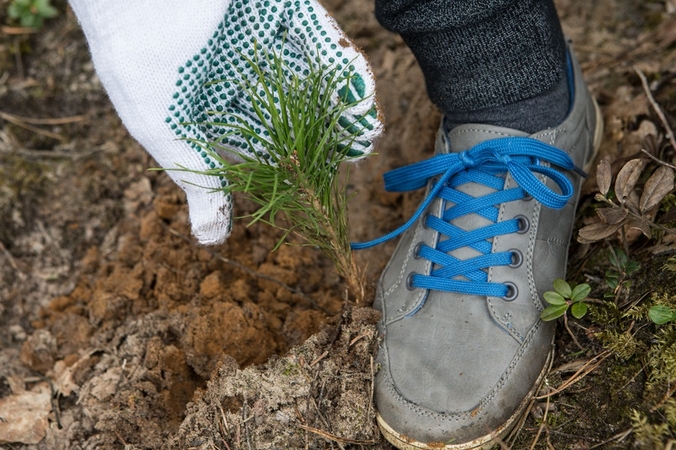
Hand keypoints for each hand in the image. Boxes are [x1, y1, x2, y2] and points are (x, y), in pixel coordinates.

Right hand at [70, 0, 381, 243]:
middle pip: (296, 116)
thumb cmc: (136, 56)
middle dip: (326, 136)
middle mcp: (243, 81)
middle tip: (358, 154)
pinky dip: (339, 64)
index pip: (263, 148)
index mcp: (216, 112)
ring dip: (342, 106)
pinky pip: (316, 38)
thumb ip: (198, 179)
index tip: (320, 186)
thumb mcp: (163, 128)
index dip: (294, 167)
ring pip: (313, 80)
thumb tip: (211, 240)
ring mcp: (264, 44)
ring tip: (367, 133)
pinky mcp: (278, 10)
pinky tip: (359, 90)